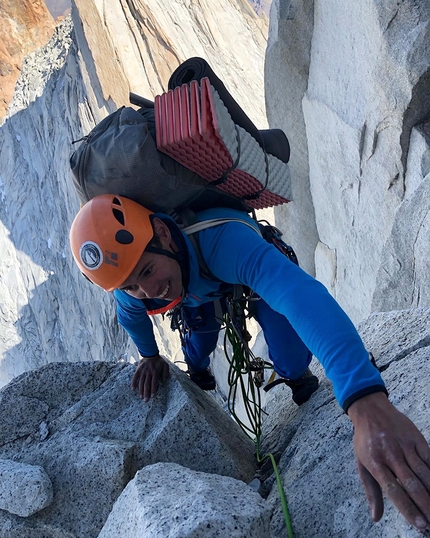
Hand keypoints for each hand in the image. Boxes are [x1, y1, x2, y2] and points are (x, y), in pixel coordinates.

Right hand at [131, 354, 169, 401]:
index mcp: (155, 372)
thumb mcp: (165, 365)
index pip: (154, 382)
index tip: (152, 396)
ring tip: (141, 397)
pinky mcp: (138, 370)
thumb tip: (164, 381)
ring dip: (141, 390)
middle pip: (147, 384)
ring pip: (141, 382)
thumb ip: (166, 373)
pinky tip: (133, 389)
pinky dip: (133, 383)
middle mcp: (148, 372)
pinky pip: (135, 377)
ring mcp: (142, 371)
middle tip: (146, 400)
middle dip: (146, 393)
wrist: (150, 353)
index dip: (153, 389)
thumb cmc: (159, 361)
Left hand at [348, 392, 429, 530]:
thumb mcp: (361, 463)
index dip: (408, 509)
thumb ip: (371, 490)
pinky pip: (429, 458)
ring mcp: (404, 445)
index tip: (420, 524)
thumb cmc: (365, 440)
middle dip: (426, 506)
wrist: (370, 409)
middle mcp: (391, 454)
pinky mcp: (416, 438)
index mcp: (375, 462)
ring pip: (424, 472)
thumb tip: (375, 517)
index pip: (393, 490)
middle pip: (412, 484)